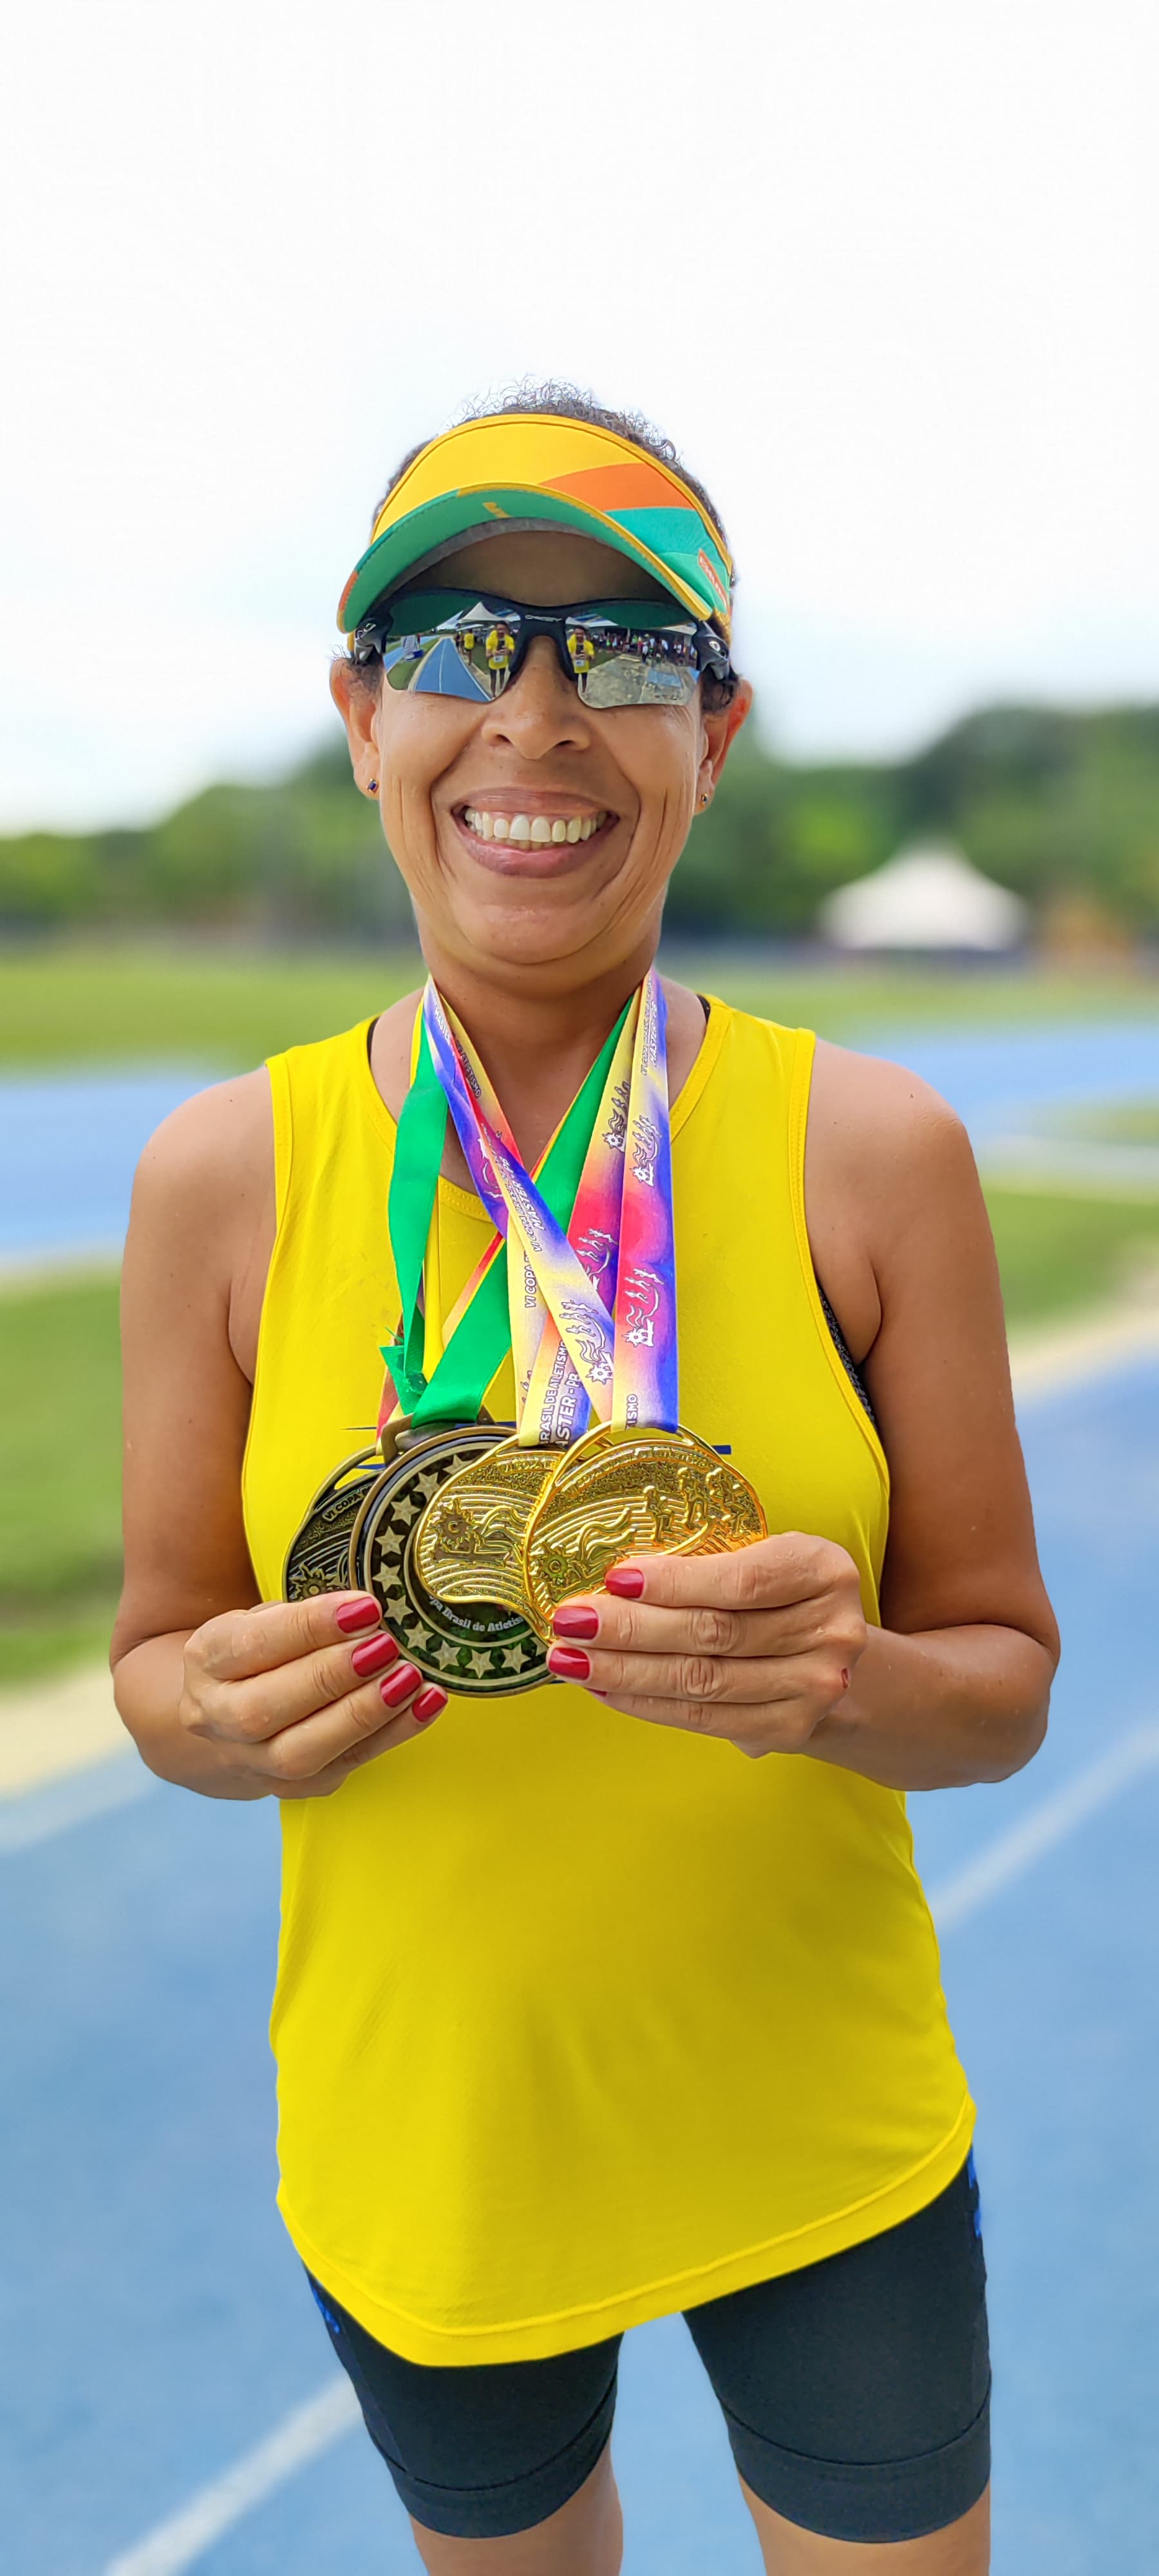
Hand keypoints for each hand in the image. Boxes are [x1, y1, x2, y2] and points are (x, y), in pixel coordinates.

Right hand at [179, 1594, 445, 1797]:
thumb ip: (304, 1616)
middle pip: (266, 1707)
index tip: (363, 1607)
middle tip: (385, 1646)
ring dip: (362, 1714)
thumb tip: (369, 1609)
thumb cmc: (262, 1652)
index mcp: (206, 1661)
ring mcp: (253, 1761)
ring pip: (300, 1751)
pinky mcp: (295, 1787)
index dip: (309, 1627)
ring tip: (408, 1678)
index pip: (252, 1644)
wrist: (232, 1713)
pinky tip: (425, 1704)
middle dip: (332, 1675)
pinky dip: (392, 1734)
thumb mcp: (265, 1619)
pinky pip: (346, 1765)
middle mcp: (216, 1717)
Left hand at [545, 1534, 867, 1757]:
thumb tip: (613, 1584)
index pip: (741, 1580)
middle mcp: (831, 1631)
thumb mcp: (765, 1561)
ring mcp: (815, 1687)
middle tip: (571, 1621)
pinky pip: (703, 1718)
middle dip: (631, 1628)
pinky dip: (646, 1704)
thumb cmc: (780, 1598)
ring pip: (702, 1680)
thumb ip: (708, 1567)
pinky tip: (604, 1689)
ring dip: (626, 1671)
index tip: (614, 1578)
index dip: (674, 1582)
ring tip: (572, 1659)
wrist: (832, 1661)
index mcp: (824, 1570)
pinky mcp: (790, 1729)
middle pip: (714, 1633)